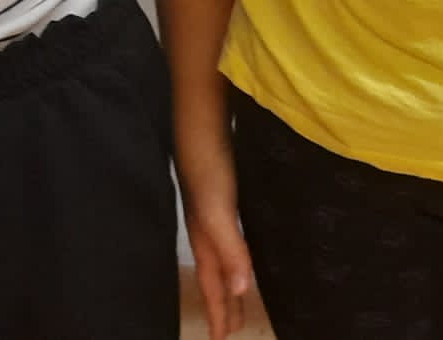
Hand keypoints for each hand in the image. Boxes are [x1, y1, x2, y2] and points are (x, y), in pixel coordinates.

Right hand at [177, 133, 253, 339]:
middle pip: (216, 276)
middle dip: (222, 303)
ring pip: (222, 258)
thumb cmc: (209, 168)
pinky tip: (241, 247)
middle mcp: (207, 230)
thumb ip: (230, 250)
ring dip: (229, 280)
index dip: (220, 310)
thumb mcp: (218, 212)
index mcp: (206, 239)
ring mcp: (213, 213)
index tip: (225, 338)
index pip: (214, 285)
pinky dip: (234, 253)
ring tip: (238, 297)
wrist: (200, 125)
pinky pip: (229, 237)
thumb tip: (241, 290)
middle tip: (230, 330)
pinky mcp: (222, 197)